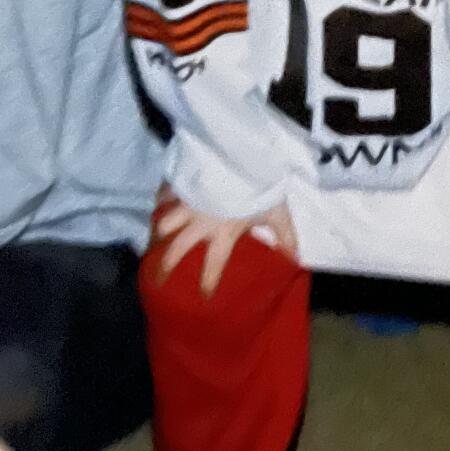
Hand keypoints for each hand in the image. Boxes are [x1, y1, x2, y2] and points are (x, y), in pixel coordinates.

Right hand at [153, 196, 297, 296]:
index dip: (208, 281)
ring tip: (155, 237)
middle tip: (157, 279)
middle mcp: (201, 222)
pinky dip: (162, 199)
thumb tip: (294, 260)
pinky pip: (166, 193)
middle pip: (177, 248)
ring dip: (160, 230)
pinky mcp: (183, 183)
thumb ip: (286, 237)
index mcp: (224, 232)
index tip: (204, 296)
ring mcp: (188, 202)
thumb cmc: (261, 186)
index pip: (214, 263)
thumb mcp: (278, 213)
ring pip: (165, 221)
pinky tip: (160, 201)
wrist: (242, 155)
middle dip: (166, 265)